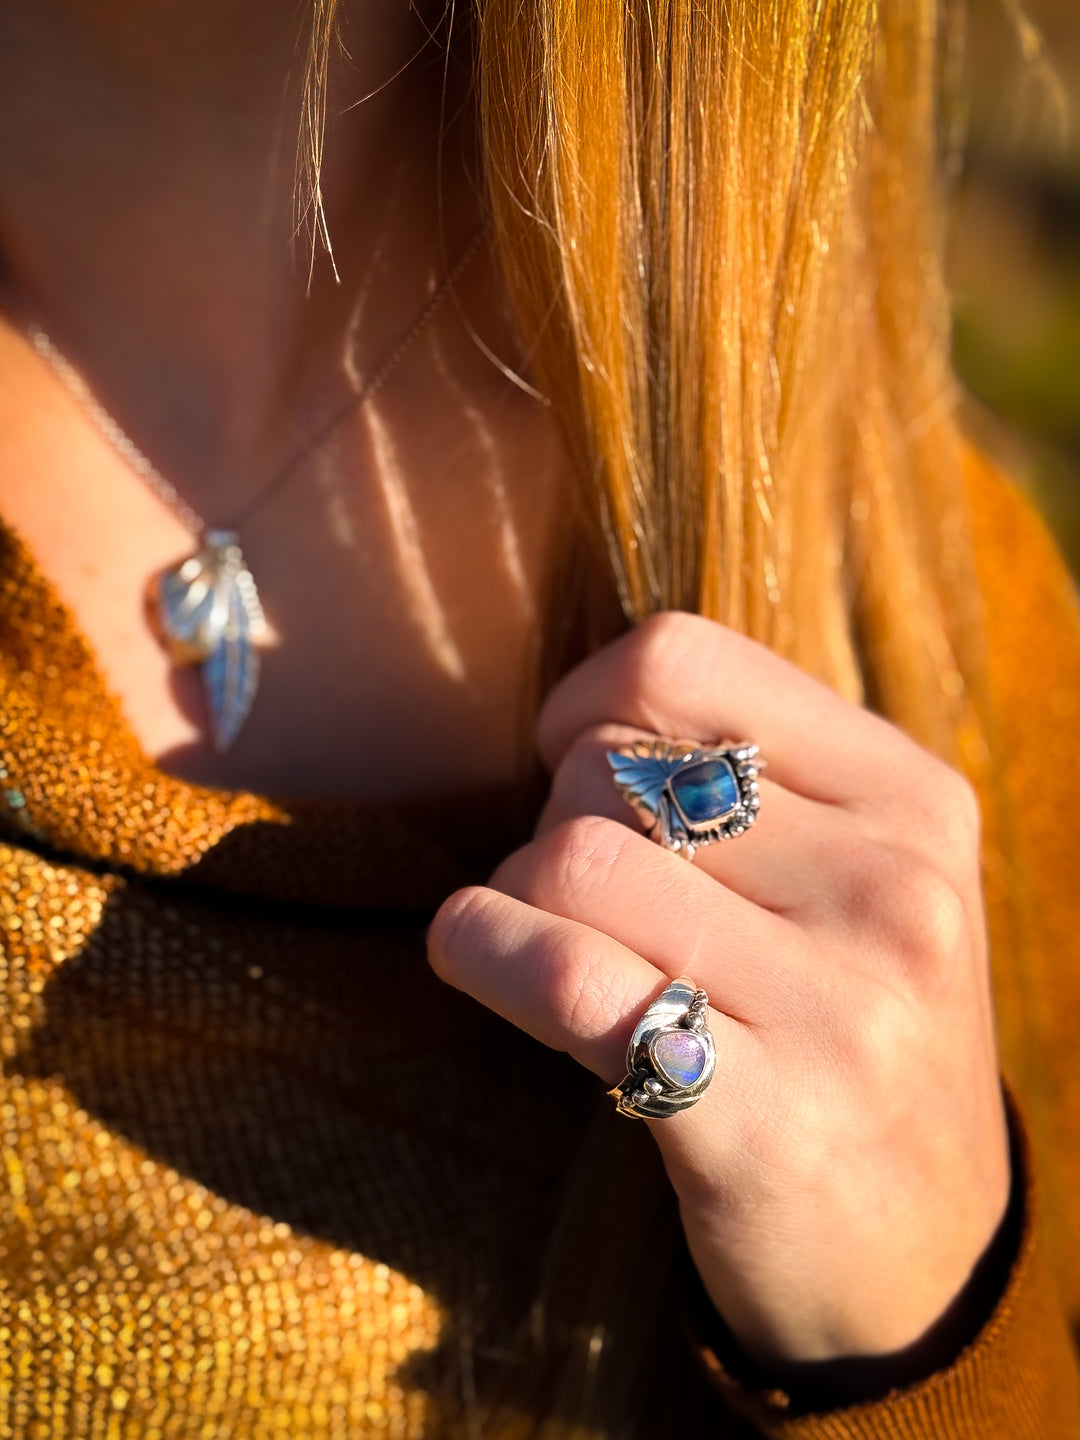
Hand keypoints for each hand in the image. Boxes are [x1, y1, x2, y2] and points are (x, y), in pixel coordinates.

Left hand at [428, 612, 1009, 1367]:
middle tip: (583, 895)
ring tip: (560, 942)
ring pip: (573, 860)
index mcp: (913, 798)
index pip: (681, 661)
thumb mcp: (862, 875)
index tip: (568, 755)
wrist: (924, 1258)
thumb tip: (577, 711)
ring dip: (522, 894)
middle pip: (610, 770)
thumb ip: (751, 773)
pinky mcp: (760, 1119)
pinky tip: (479, 955)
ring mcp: (839, 1006)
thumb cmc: (851, 1027)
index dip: (585, 698)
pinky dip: (485, 950)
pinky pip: (563, 975)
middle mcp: (893, 888)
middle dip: (555, 819)